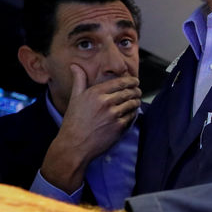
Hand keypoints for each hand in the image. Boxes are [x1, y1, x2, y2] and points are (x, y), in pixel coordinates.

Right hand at [41, 66, 140, 192]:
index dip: (131, 81)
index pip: (121, 82)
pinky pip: (132, 116)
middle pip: (129, 92)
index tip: (135, 81)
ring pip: (133, 103)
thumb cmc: (73, 122)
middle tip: (138, 91)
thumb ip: (79, 80)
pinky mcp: (119, 127)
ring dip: (137, 101)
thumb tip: (75, 65)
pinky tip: (132, 112)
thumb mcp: (75, 98)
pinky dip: (134, 113)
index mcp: (95, 93)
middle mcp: (106, 102)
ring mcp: (114, 115)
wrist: (74, 145)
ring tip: (136, 101)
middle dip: (136, 91)